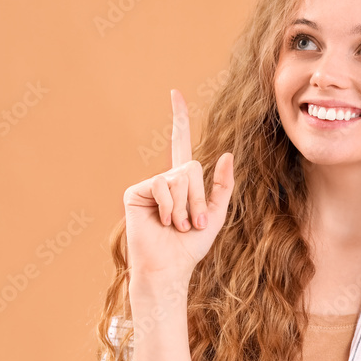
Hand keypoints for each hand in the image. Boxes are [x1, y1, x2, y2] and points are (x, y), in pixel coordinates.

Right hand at [122, 88, 235, 288]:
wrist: (170, 267)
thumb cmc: (191, 246)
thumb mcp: (217, 215)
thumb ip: (223, 186)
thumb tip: (226, 154)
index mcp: (182, 182)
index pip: (180, 143)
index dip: (178, 119)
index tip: (174, 93)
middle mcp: (164, 179)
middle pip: (191, 167)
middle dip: (199, 198)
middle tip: (194, 222)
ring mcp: (148, 185)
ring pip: (179, 178)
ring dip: (186, 207)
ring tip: (179, 226)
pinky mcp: (134, 192)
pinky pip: (161, 185)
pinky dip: (170, 206)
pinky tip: (164, 222)